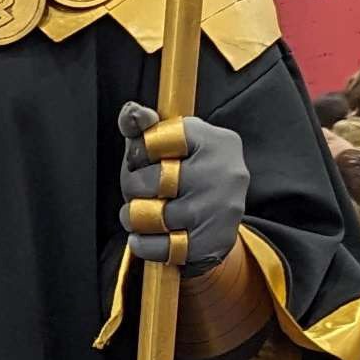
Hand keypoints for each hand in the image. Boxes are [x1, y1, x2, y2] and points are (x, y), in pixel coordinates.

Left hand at [118, 105, 248, 274]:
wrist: (212, 221)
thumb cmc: (181, 174)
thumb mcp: (162, 145)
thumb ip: (142, 126)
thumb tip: (133, 112)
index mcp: (215, 140)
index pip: (156, 140)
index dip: (140, 153)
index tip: (144, 159)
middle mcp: (226, 172)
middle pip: (152, 180)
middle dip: (133, 187)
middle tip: (140, 190)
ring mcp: (222, 210)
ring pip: (153, 216)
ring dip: (135, 217)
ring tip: (142, 213)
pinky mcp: (214, 242)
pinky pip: (161, 247)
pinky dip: (143, 244)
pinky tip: (145, 236)